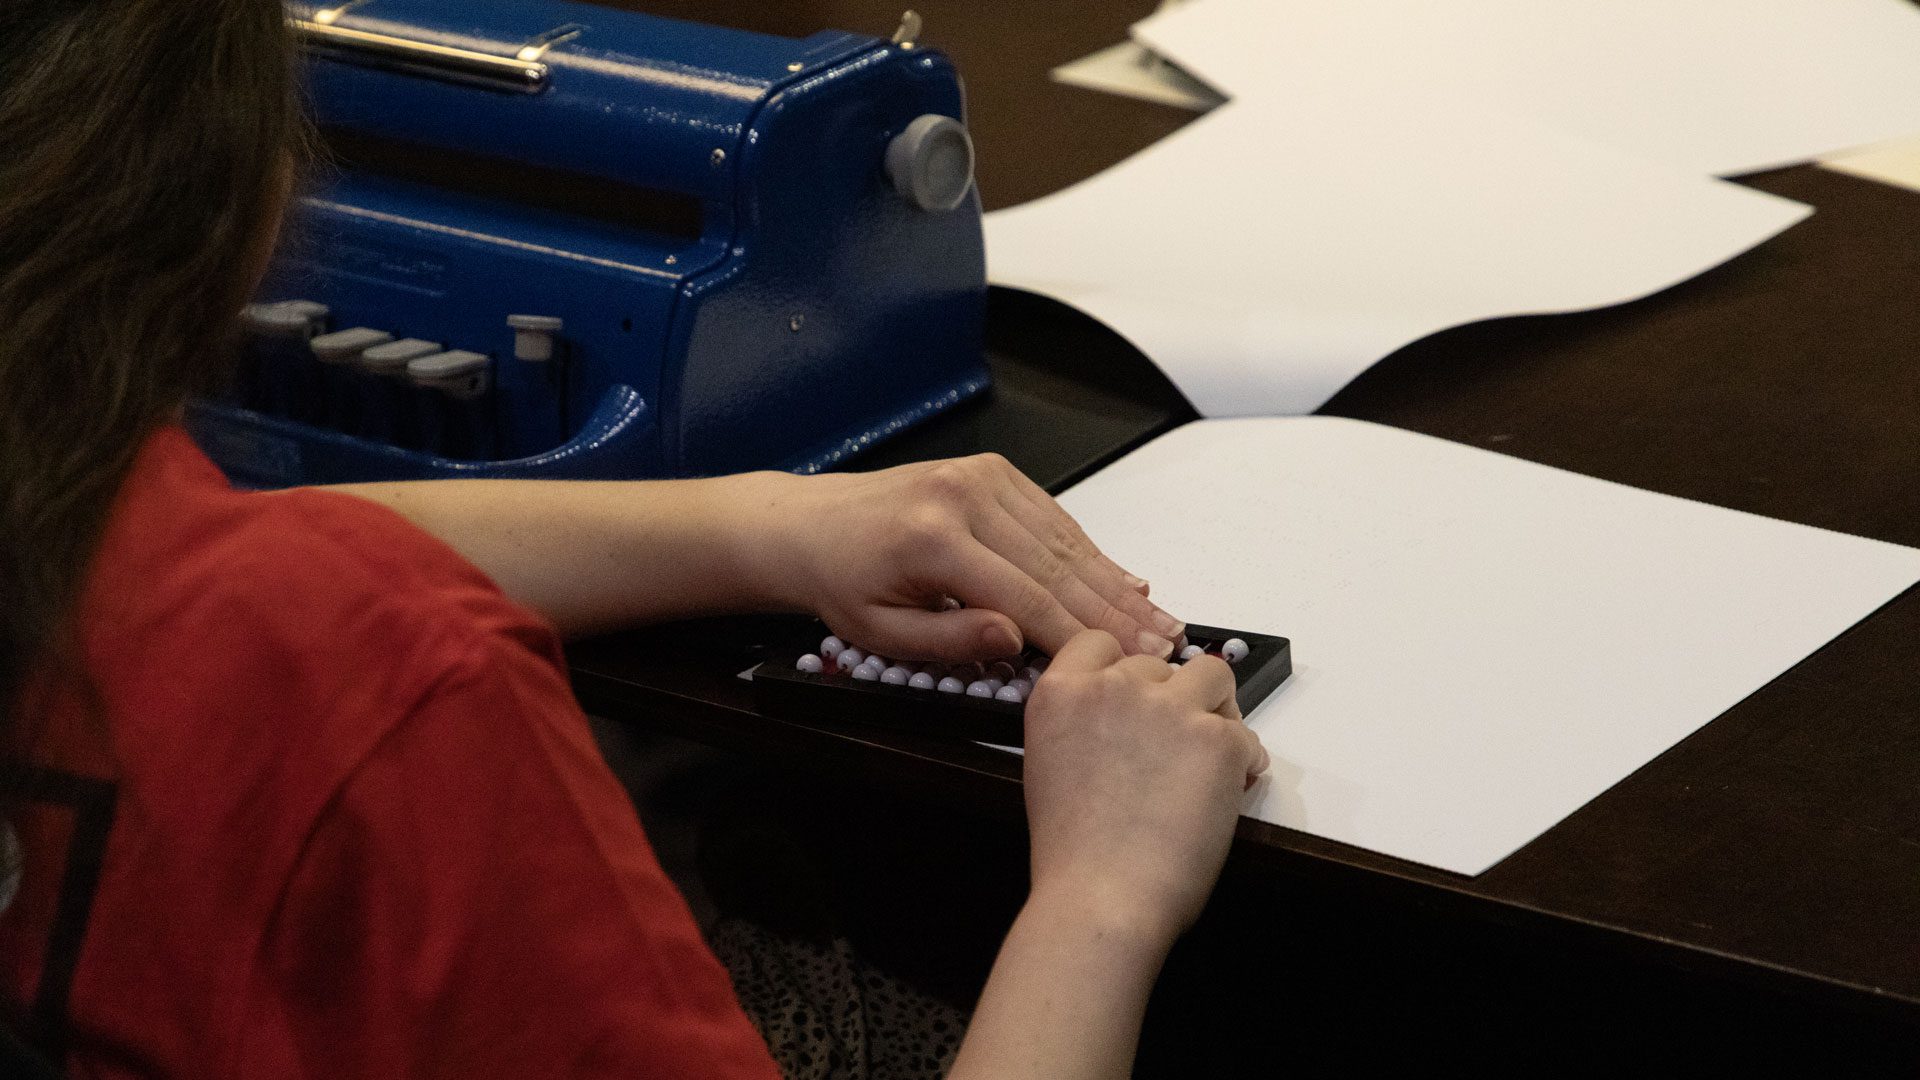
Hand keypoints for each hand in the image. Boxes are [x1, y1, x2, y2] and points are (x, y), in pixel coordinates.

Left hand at [740, 454, 1185, 661]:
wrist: (808, 525)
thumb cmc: (840, 580)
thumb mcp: (879, 633)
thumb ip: (949, 640)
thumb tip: (1013, 639)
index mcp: (934, 539)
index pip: (1026, 596)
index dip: (1080, 636)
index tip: (1122, 665)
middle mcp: (963, 497)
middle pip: (1058, 565)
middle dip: (1115, 612)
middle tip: (1162, 645)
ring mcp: (981, 478)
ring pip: (1065, 539)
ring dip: (1115, 583)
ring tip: (1157, 619)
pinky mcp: (991, 473)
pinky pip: (1053, 519)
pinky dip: (1091, 553)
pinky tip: (1124, 581)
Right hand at [1021, 629, 1268, 944]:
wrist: (1103, 898)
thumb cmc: (1074, 854)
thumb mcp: (1051, 766)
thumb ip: (1081, 726)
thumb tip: (1125, 727)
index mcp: (1062, 693)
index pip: (1099, 642)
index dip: (1123, 669)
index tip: (1137, 694)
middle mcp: (1112, 687)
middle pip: (1158, 663)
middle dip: (1171, 697)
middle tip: (1177, 744)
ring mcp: (1167, 707)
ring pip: (1213, 675)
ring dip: (1215, 707)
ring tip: (1213, 750)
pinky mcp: (1216, 738)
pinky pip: (1245, 733)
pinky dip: (1244, 759)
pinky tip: (1231, 787)